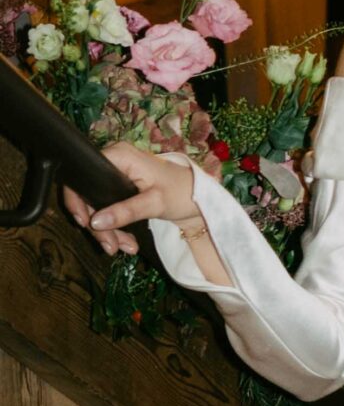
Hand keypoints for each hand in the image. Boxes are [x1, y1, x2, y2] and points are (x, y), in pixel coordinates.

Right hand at [64, 143, 201, 257]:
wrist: (202, 201)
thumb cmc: (183, 192)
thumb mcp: (154, 203)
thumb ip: (125, 212)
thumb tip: (95, 222)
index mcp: (120, 156)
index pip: (84, 175)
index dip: (78, 199)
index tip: (84, 222)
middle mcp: (115, 163)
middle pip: (90, 195)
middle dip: (99, 224)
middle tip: (110, 246)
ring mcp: (118, 177)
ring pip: (99, 207)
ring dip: (109, 231)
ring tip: (124, 249)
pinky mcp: (123, 191)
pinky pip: (110, 210)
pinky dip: (116, 228)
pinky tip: (126, 243)